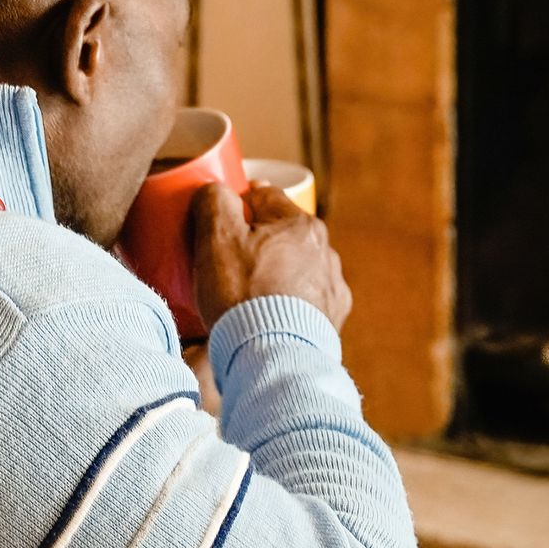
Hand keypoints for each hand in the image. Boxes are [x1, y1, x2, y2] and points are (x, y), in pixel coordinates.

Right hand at [190, 183, 349, 333]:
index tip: (222, 216)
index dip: (238, 202)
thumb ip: (214, 202)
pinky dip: (291, 301)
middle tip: (230, 259)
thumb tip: (216, 191)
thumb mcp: (217, 239)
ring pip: (297, 265)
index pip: (263, 195)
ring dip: (278, 271)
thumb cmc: (243, 296)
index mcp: (298, 223)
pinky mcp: (334, 316)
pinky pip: (307, 298)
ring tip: (250, 293)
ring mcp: (332, 284)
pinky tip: (270, 314)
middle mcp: (324, 248)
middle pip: (283, 231)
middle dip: (259, 239)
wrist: (275, 357)